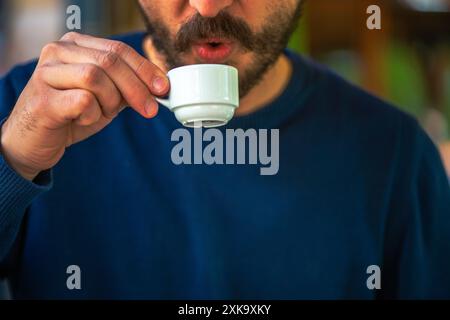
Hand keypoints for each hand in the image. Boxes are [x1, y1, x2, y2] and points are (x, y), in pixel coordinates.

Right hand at [0, 32, 168, 180]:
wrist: (35, 140)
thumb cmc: (72, 115)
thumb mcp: (106, 97)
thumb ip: (128, 87)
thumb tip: (160, 87)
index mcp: (75, 45)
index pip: (118, 50)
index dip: (145, 69)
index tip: (163, 88)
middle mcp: (58, 52)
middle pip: (110, 61)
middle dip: (137, 88)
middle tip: (150, 109)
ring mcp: (46, 73)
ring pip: (95, 77)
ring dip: (110, 102)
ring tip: (101, 113)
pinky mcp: (43, 99)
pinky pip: (83, 101)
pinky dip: (92, 115)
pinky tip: (83, 120)